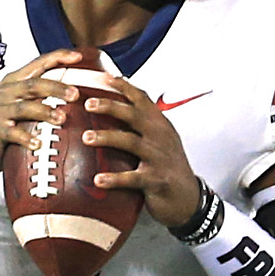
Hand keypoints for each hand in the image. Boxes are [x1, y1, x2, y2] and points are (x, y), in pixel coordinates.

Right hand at [0, 49, 83, 176]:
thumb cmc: (5, 121)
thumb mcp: (20, 103)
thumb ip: (41, 95)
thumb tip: (77, 92)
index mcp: (15, 81)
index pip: (39, 63)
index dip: (58, 57)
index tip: (78, 56)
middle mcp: (7, 92)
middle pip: (34, 84)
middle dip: (56, 87)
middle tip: (75, 94)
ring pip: (24, 107)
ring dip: (44, 111)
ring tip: (62, 119)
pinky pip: (12, 132)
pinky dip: (26, 137)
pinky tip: (38, 143)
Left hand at [81, 77, 200, 227]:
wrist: (189, 198)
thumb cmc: (167, 165)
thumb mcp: (160, 139)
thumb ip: (140, 123)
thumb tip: (112, 105)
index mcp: (158, 123)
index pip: (141, 98)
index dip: (122, 86)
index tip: (102, 77)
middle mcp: (159, 136)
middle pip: (134, 115)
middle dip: (110, 106)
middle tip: (88, 104)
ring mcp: (158, 157)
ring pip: (131, 142)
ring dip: (107, 137)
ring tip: (86, 137)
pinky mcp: (156, 180)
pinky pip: (133, 178)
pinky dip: (115, 178)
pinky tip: (98, 179)